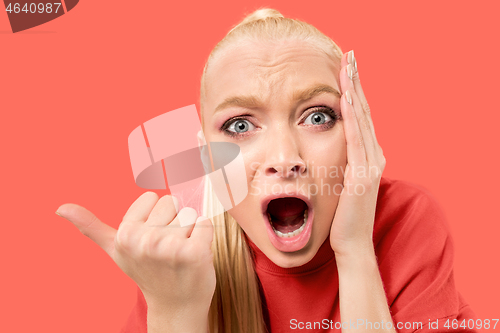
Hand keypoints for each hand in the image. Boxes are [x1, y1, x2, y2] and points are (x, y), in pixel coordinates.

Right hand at [56, 192, 215, 322]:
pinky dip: (204, 236)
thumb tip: (59, 208)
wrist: (175, 305)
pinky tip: (195, 256)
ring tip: (180, 253)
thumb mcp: (116, 249)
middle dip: (173, 222)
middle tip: (167, 249)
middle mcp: (146, 240)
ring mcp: (170, 248)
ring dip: (189, 231)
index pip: (153, 197)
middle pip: (172, 202)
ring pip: (189, 213)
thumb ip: (91, 227)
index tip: (151, 240)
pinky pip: (206, 224)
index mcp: (126, 234)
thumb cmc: (147, 271)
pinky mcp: (195, 253)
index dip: (155, 217)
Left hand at [329, 51, 386, 257]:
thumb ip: (342, 163)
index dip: (354, 91)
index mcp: (368, 156)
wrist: (351, 242)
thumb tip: (328, 150)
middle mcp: (373, 155)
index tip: (346, 70)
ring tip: (349, 67)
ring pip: (362, 120)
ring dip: (355, 91)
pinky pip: (356, 140)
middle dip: (356, 83)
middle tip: (350, 56)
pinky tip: (346, 99)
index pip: (361, 117)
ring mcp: (370, 164)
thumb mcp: (342, 181)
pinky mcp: (362, 174)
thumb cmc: (343, 214)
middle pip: (364, 111)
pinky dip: (352, 118)